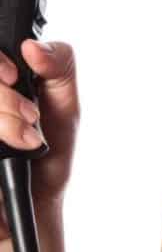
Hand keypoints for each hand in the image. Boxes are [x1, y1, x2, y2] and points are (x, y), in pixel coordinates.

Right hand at [0, 40, 79, 240]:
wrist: (37, 205)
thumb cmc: (49, 155)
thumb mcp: (65, 107)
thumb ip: (59, 67)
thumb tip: (33, 46)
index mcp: (3, 85)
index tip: (14, 77)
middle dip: (6, 101)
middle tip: (31, 120)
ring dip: (4, 122)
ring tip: (26, 142)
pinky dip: (1, 140)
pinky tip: (7, 156)